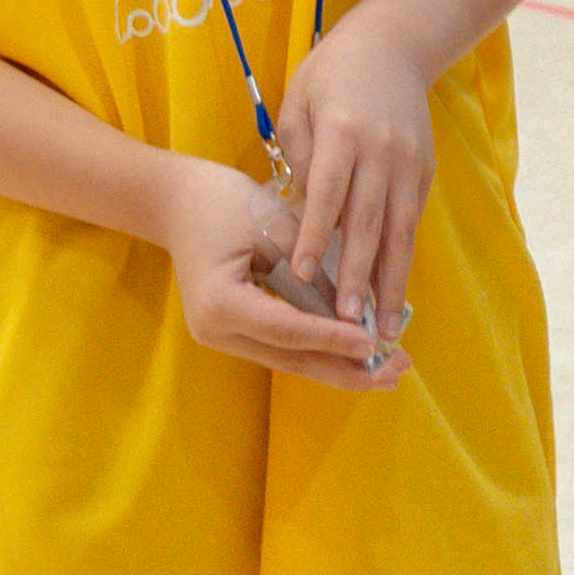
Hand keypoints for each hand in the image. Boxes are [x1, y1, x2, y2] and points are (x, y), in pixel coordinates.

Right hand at [151, 158, 406, 393]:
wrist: (177, 203)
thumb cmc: (224, 202)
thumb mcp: (274, 227)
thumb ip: (312, 272)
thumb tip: (360, 312)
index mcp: (221, 303)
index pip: (288, 329)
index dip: (333, 339)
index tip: (375, 344)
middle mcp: (217, 331)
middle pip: (291, 358)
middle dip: (346, 369)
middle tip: (396, 372)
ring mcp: (221, 337)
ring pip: (290, 359)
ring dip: (339, 366)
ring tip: (389, 371)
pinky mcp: (232, 333)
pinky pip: (283, 347)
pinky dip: (320, 351)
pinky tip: (358, 357)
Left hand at [268, 22, 442, 351]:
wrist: (394, 43)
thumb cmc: (331, 73)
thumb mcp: (298, 104)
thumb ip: (298, 158)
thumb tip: (301, 213)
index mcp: (343, 132)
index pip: (327, 194)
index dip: (317, 236)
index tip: (305, 277)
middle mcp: (380, 152)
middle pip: (368, 223)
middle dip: (358, 277)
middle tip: (348, 324)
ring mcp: (408, 163)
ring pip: (400, 233)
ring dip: (392, 283)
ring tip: (385, 327)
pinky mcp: (424, 171)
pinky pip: (411, 222)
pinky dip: (403, 259)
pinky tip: (394, 293)